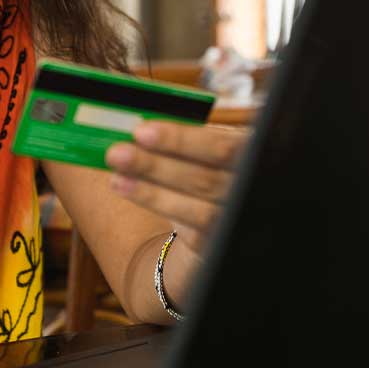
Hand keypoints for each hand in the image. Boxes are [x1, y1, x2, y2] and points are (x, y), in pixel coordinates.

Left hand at [104, 121, 248, 252]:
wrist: (218, 211)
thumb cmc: (204, 164)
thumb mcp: (201, 146)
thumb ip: (179, 137)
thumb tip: (132, 125)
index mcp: (251, 151)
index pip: (222, 145)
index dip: (182, 140)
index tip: (141, 131)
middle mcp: (252, 185)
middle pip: (206, 179)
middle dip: (157, 165)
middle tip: (117, 152)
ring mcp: (237, 216)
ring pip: (198, 209)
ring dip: (151, 190)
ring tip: (116, 175)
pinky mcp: (218, 242)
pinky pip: (189, 228)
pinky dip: (155, 203)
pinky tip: (126, 188)